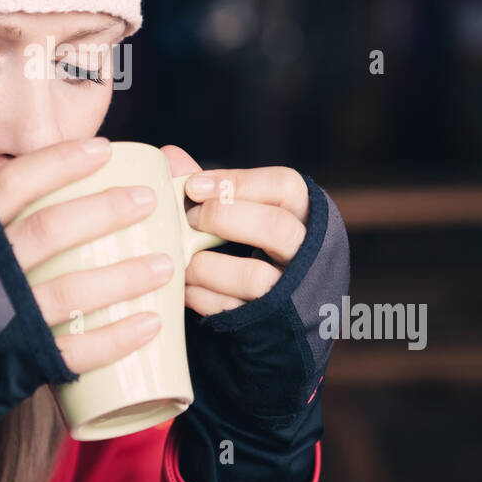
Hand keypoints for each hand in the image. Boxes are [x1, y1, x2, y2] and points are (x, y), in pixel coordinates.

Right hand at [0, 137, 174, 373]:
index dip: (59, 163)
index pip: (13, 184)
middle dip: (106, 210)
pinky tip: (151, 323)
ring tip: (164, 265)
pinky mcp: (18, 360)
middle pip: (51, 230)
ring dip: (124, 276)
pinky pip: (76, 350)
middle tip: (147, 201)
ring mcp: (2, 318)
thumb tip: (36, 197)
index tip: (102, 150)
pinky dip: (116, 338)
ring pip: (71, 291)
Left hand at [159, 145, 309, 315]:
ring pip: (254, 276)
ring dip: (206, 266)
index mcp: (310, 216)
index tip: (193, 186)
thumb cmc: (258, 253)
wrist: (283, 322)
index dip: (238, 182)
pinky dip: (201, 296)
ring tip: (182, 260)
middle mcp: (311, 253)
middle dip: (223, 219)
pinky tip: (184, 287)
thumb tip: (170, 156)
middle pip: (276, 227)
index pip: (285, 186)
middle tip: (189, 219)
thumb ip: (214, 190)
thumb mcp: (246, 217)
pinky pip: (233, 310)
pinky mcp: (273, 326)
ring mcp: (296, 293)